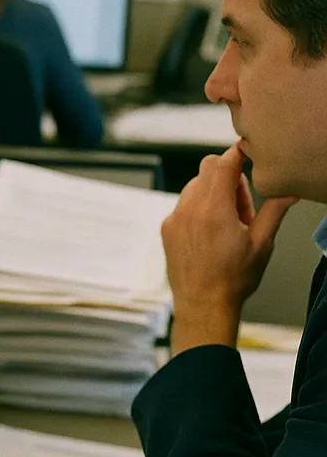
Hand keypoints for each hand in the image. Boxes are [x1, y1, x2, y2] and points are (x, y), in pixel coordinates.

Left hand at [161, 143, 296, 352]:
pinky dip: (197, 207)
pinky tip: (210, 231)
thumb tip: (289, 189)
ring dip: (212, 192)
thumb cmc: (234, 278)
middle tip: (242, 204)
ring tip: (227, 221)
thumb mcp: (261, 244)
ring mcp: (174, 216)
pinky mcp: (166, 227)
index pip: (223, 163)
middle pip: (206, 169)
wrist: (202, 304)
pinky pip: (183, 204)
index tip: (247, 152)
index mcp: (214, 208)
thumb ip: (274, 211)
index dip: (237, 153)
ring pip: (194, 186)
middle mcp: (189, 207)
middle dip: (227, 176)